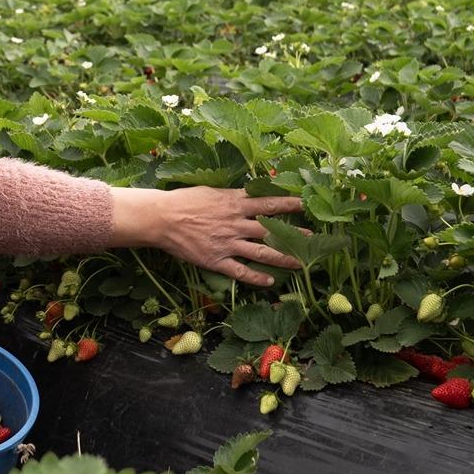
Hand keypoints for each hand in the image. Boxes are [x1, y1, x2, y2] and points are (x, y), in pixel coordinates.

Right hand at [110, 186, 304, 287]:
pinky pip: (241, 272)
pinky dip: (257, 278)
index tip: (306, 204)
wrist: (161, 218)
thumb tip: (250, 191)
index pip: (268, 203)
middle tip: (313, 238)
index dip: (289, 204)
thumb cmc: (184, 201)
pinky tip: (270, 282)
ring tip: (301, 263)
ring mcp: (227, 243)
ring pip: (261, 252)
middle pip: (271, 229)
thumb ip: (232, 195)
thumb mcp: (210, 190)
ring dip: (283, 258)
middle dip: (294, 234)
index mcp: (234, 203)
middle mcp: (235, 223)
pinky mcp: (217, 260)